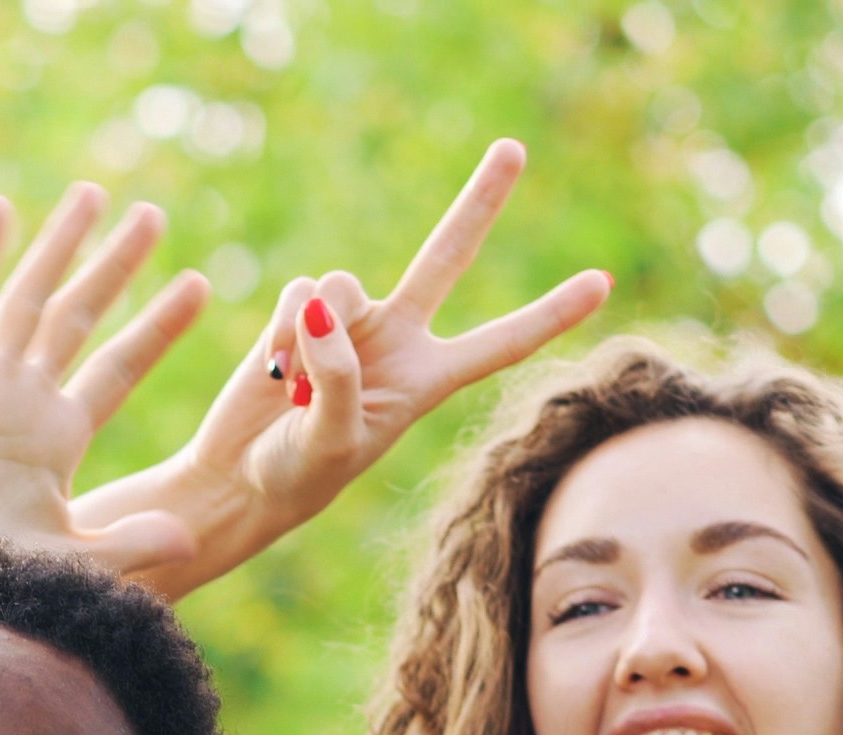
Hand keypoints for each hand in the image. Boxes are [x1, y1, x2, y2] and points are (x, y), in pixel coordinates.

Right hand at [0, 184, 211, 639]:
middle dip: (116, 267)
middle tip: (153, 216)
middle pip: (80, 317)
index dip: (156, 327)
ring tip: (94, 195)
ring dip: (60, 246)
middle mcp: (26, 402)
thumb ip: (130, 544)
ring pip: (30, 300)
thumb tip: (188, 538)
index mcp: (59, 437)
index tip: (198, 283)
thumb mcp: (75, 562)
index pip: (119, 367)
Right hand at [74, 141, 610, 599]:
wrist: (239, 479)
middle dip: (478, 202)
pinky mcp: (300, 312)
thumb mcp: (329, 440)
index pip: (501, 343)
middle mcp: (399, 342)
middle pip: (446, 256)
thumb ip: (335, 374)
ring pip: (343, 285)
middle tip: (514, 148)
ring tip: (294, 387)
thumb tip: (323, 304)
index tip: (603, 283)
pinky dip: (280, 330)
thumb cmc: (296, 477)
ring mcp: (351, 322)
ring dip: (312, 332)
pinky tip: (271, 370)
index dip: (550, 314)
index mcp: (428, 382)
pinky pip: (299, 292)